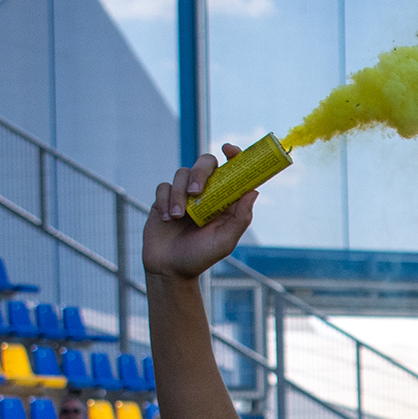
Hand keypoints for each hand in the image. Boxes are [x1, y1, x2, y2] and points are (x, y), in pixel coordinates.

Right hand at [142, 146, 255, 281]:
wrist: (170, 268)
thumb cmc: (201, 256)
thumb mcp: (225, 241)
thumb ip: (240, 218)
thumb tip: (254, 191)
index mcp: (225, 201)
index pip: (231, 171)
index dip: (233, 156)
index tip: (230, 150)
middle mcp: (206, 193)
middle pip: (205, 163)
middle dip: (200, 173)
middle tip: (196, 192)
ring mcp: (184, 194)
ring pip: (181, 173)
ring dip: (179, 193)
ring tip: (179, 217)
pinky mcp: (164, 198)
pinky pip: (164, 186)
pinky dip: (166, 200)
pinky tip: (168, 219)